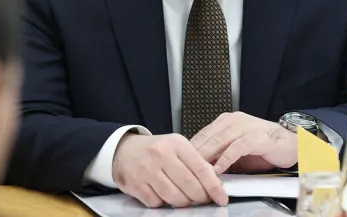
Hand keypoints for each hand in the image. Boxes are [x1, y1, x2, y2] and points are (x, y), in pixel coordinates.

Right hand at [112, 133, 228, 207]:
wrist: (124, 150)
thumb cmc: (156, 150)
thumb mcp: (177, 147)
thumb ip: (195, 162)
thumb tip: (215, 184)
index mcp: (176, 144)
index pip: (201, 168)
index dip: (214, 187)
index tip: (222, 198)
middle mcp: (161, 155)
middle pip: (189, 186)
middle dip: (200, 197)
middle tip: (202, 199)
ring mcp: (147, 170)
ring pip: (175, 198)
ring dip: (183, 203)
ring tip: (183, 197)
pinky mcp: (136, 184)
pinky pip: (157, 203)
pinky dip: (163, 203)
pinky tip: (163, 194)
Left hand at [190, 112, 297, 174]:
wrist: (290, 143)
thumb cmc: (263, 147)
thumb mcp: (236, 150)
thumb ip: (219, 154)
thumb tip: (200, 167)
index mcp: (226, 121)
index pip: (202, 134)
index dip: (191, 149)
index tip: (180, 163)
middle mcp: (234, 120)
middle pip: (207, 137)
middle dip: (195, 155)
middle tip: (184, 169)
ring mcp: (245, 126)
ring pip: (219, 141)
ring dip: (207, 157)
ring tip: (198, 171)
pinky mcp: (256, 137)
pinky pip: (236, 148)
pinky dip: (225, 159)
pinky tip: (218, 169)